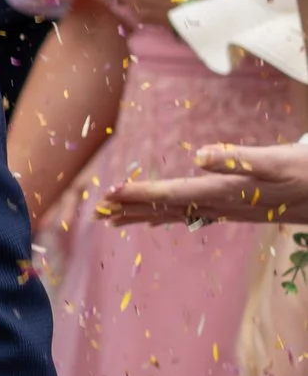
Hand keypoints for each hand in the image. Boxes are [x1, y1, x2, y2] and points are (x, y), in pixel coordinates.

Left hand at [101, 141, 307, 224]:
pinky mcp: (242, 209)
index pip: (171, 194)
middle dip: (133, 210)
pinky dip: (173, 213)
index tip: (107, 196)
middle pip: (168, 208)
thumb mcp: (277, 161)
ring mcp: (233, 210)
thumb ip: (238, 159)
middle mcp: (224, 206)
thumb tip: (198, 156)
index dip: (138, 194)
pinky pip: (197, 214)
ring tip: (117, 219)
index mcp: (225, 193)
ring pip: (180, 213)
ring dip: (147, 214)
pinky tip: (165, 217)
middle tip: (98, 214)